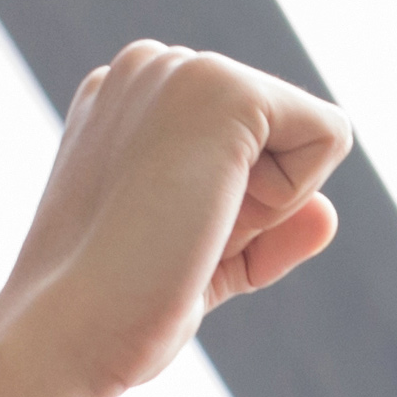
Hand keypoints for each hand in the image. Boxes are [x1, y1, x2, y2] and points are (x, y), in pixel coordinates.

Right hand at [0, 43, 348, 396]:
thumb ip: (266, 233)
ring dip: (268, 204)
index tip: (163, 240)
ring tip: (185, 227)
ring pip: (308, 132)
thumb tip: (326, 213)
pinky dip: (290, 197)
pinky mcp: (223, 87)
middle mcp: (149, 67)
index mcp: (126, 99)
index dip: (234, 210)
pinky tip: (213, 214)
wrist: (66, 330)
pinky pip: (330, 135)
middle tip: (175, 241)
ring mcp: (182, 68)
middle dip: (254, 204)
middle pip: (281, 134)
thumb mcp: (205, 263)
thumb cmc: (117, 312)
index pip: (245, 142)